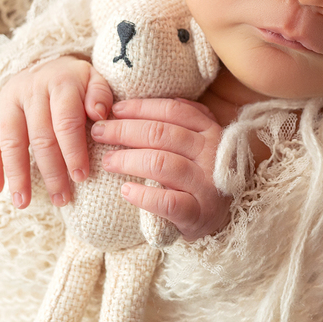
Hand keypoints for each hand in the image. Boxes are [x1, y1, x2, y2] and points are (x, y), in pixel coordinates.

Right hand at [0, 55, 113, 208]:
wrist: (46, 62)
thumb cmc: (77, 81)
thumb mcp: (95, 79)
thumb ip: (100, 95)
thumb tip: (99, 115)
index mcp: (60, 83)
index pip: (66, 121)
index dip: (73, 150)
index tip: (81, 177)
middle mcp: (31, 90)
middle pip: (40, 137)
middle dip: (51, 171)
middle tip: (61, 199)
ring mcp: (9, 101)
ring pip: (11, 142)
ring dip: (17, 175)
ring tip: (23, 203)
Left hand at [92, 98, 230, 240]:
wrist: (223, 219)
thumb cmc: (202, 176)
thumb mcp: (200, 144)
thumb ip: (182, 121)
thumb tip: (141, 103)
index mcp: (212, 131)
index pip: (172, 110)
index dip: (140, 108)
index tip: (114, 111)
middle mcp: (212, 154)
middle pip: (161, 134)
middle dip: (124, 130)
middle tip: (99, 132)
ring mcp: (207, 184)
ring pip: (161, 163)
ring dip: (127, 160)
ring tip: (107, 161)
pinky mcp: (199, 213)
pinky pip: (166, 201)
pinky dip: (142, 195)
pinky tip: (125, 190)